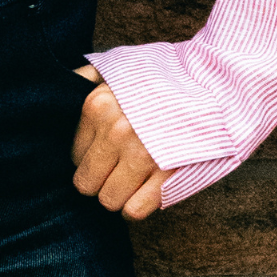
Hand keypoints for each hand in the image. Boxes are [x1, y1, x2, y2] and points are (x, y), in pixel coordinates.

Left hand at [71, 66, 168, 218]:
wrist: (216, 83)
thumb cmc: (165, 77)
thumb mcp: (120, 66)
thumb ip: (87, 78)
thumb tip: (60, 86)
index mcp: (98, 105)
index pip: (74, 155)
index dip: (89, 157)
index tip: (105, 151)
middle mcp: (115, 131)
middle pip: (86, 182)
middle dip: (99, 180)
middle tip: (117, 170)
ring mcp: (141, 155)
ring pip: (108, 200)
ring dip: (118, 195)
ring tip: (132, 180)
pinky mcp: (167, 175)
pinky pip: (134, 210)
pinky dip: (137, 207)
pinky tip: (144, 192)